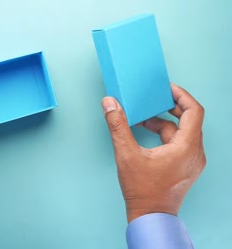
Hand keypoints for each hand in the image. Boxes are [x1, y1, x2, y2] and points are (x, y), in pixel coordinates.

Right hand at [101, 84, 205, 221]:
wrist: (150, 215)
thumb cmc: (142, 189)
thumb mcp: (126, 154)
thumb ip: (118, 126)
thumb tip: (110, 103)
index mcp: (186, 147)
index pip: (194, 111)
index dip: (181, 96)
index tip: (168, 89)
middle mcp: (195, 153)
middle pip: (190, 120)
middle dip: (171, 109)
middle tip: (156, 100)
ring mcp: (193, 162)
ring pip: (184, 133)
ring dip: (165, 124)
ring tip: (144, 121)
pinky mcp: (187, 167)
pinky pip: (182, 143)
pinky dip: (167, 136)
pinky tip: (149, 137)